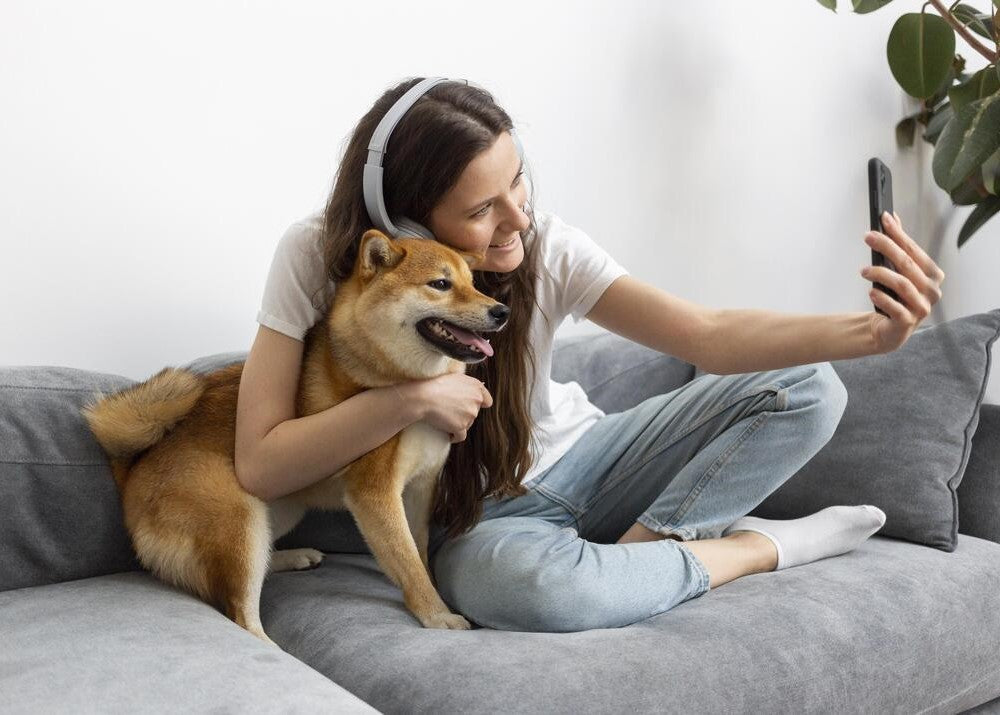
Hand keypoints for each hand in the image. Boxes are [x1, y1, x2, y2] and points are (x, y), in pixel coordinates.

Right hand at [409, 373, 492, 442]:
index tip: (470, 406)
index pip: (487, 401)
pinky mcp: (460, 427)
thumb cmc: (435, 384)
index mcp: (476, 387)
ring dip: (458, 424)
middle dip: (464, 413)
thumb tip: (475, 391)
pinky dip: (454, 437)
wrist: (423, 396)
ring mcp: (470, 415)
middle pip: (474, 413)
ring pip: (467, 424)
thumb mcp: (456, 377)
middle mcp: (476, 401)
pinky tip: (448, 435)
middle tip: (449, 410)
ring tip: (444, 418)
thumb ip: (468, 385)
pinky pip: (460, 436)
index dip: (479, 404)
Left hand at [860, 211, 944, 352]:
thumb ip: (898, 244)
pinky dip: (881, 297)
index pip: (914, 250)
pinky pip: (895, 307)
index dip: (898, 234)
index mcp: (933, 274)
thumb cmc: (896, 295)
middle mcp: (932, 290)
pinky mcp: (908, 323)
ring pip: (901, 284)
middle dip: (887, 247)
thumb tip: (891, 217)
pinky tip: (871, 291)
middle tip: (868, 236)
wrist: (890, 329)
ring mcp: (922, 308)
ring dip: (880, 273)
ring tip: (863, 270)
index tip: (884, 218)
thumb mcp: (898, 270)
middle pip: (907, 264)